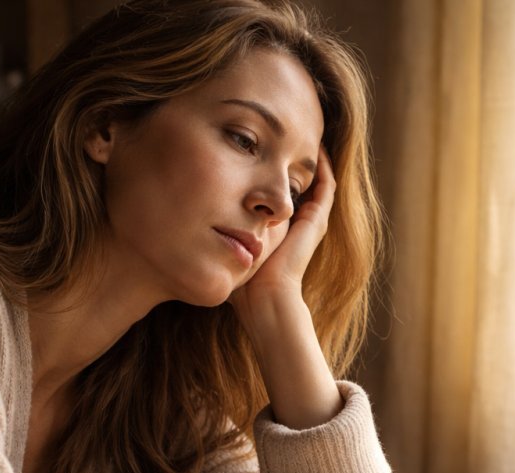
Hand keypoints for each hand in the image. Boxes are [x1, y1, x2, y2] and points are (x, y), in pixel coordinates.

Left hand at [229, 145, 335, 327]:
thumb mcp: (227, 247)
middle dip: (291, 160)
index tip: (259, 150)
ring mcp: (310, 221)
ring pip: (316, 180)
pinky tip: (315, 146)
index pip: (278, 194)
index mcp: (279, 229)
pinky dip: (323, 166)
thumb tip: (188, 217)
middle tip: (282, 134)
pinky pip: (326, 185)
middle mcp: (298, 223)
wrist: (266, 297)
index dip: (271, 172)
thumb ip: (216, 233)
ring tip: (304, 132)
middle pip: (299, 183)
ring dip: (310, 158)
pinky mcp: (317, 220)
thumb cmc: (243, 282)